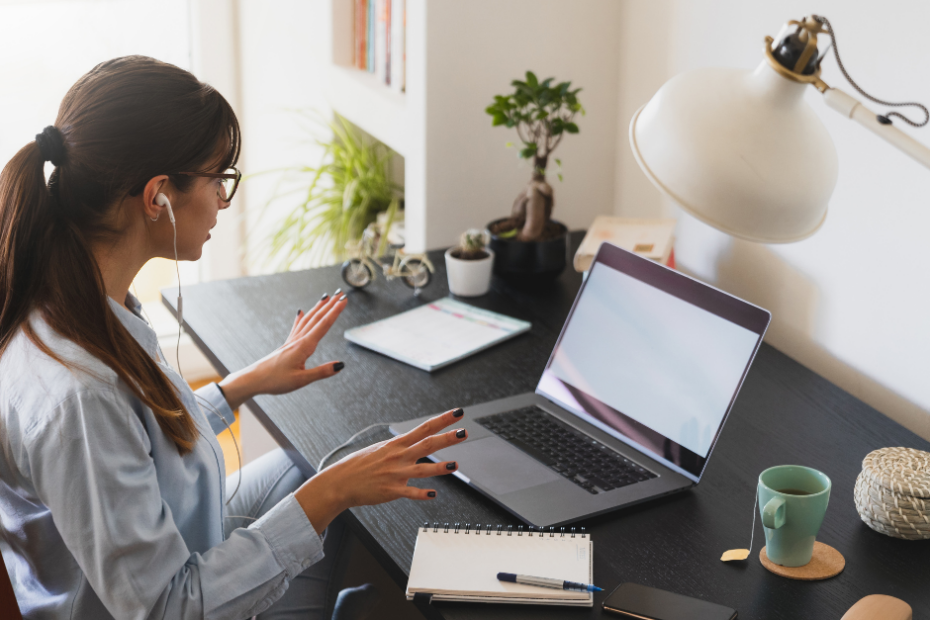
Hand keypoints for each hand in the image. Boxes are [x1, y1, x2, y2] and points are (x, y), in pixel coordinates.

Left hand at [218, 291, 347, 408]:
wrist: (253, 379)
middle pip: (317, 318)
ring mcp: (291, 341)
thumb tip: (340, 365)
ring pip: (308, 320)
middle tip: (341, 294)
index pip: (323, 325)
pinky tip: (300, 312)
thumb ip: (322, 372)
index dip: (335, 312)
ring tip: (326, 298)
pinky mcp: (286, 345)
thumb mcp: (301, 380)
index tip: (344, 301)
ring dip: (318, 308)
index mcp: (303, 347)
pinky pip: (296, 327)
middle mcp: (298, 340)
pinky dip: (300, 318)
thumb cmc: (274, 380)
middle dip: (330, 305)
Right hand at [296, 408, 467, 533]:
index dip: (442, 420)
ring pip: (422, 470)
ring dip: (440, 467)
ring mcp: (396, 474)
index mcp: (396, 444)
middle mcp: (398, 457)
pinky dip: (422, 494)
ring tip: (455, 465)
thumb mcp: (379, 449)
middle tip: (464, 432)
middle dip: (447, 438)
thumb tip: (411, 444)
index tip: (457, 413)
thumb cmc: (358, 466)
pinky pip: (410, 493)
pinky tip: (434, 494)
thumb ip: (398, 448)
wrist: (340, 482)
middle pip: (427, 445)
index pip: (424, 428)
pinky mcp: (391, 491)